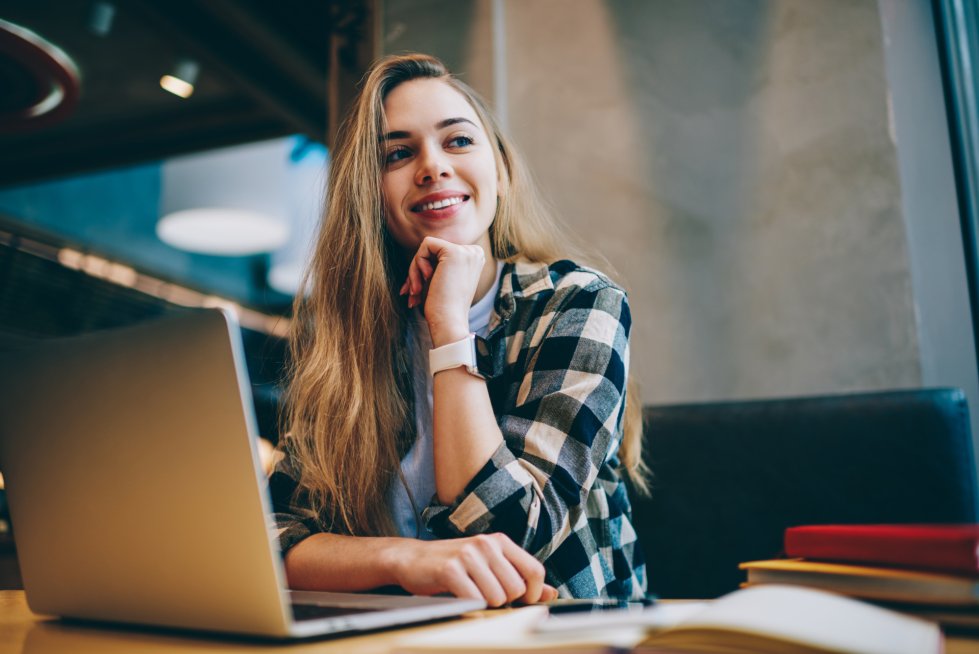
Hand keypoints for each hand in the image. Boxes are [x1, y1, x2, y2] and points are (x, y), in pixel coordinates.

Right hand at [387, 533, 558, 606]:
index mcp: (500, 541)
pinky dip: (470, 607)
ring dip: (485, 606)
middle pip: (516, 589)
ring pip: (497, 598)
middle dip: (504, 602)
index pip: (535, 570)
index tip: (519, 601)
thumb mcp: (489, 566)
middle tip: (484, 596)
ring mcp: (468, 555)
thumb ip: (519, 578)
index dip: (532, 593)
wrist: (411, 559)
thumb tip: (551, 593)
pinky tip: (460, 599)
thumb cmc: (454, 565)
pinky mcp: (450, 569)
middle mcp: (486, 544)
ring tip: (470, 595)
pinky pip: (474, 600)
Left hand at [399, 236, 485, 344]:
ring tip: (415, 292)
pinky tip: (425, 281)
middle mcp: (474, 252)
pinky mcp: (453, 251)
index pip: (441, 253)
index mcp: (475, 259)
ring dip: (415, 271)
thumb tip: (419, 256)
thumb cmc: (442, 307)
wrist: (448, 322)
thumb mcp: (442, 280)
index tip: (419, 289)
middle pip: (434, 250)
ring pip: (428, 248)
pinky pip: (426, 245)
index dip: (426, 269)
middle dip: (417, 271)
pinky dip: (417, 264)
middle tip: (413, 293)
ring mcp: (466, 251)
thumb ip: (437, 264)